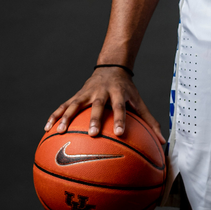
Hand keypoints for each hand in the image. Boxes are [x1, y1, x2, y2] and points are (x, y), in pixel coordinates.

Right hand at [44, 68, 165, 141]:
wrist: (111, 68)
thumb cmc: (127, 90)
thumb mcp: (139, 102)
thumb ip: (150, 122)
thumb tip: (163, 142)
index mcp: (118, 94)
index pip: (120, 107)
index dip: (120, 119)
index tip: (120, 133)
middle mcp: (101, 92)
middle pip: (97, 106)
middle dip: (93, 119)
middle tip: (92, 134)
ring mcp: (86, 93)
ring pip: (75, 105)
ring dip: (67, 118)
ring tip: (60, 132)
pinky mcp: (76, 96)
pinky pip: (63, 106)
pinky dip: (55, 116)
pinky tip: (47, 128)